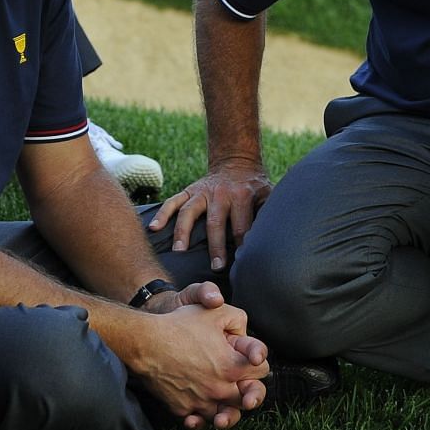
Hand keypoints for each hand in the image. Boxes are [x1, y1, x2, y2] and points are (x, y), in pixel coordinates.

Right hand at [132, 300, 268, 429]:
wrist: (145, 342)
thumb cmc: (179, 325)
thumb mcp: (215, 312)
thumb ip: (239, 321)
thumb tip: (245, 335)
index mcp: (233, 367)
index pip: (262, 371)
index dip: (257, 362)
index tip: (250, 360)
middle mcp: (220, 389)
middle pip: (249, 399)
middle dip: (249, 390)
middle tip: (243, 385)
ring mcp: (201, 402)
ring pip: (225, 416)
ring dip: (227, 409)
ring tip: (224, 406)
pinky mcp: (183, 409)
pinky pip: (198, 421)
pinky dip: (200, 418)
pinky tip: (200, 413)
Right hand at [149, 159, 272, 269]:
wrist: (237, 163)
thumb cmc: (255, 186)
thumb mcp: (268, 194)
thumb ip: (269, 213)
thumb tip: (275, 238)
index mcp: (242, 196)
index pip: (242, 225)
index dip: (242, 245)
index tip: (241, 264)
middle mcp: (220, 194)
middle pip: (216, 223)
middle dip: (216, 246)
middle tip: (216, 267)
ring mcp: (202, 192)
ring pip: (189, 212)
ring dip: (183, 232)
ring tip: (179, 251)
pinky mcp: (189, 191)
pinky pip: (173, 201)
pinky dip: (162, 214)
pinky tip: (153, 228)